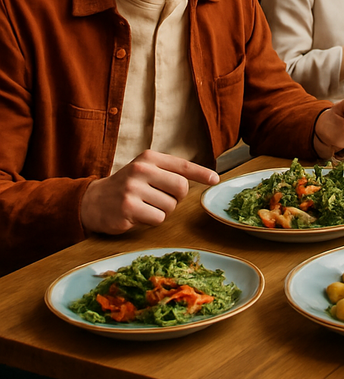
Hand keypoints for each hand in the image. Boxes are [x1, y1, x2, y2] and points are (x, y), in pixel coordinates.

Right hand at [80, 150, 218, 235]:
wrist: (92, 201)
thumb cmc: (126, 186)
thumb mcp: (144, 170)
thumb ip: (168, 171)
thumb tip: (204, 177)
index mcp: (149, 158)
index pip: (182, 166)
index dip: (201, 173)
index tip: (215, 179)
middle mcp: (141, 170)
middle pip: (181, 188)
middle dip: (177, 198)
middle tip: (161, 199)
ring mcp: (133, 189)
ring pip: (170, 206)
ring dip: (162, 211)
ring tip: (144, 206)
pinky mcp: (128, 209)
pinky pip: (157, 219)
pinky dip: (151, 221)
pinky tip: (137, 215)